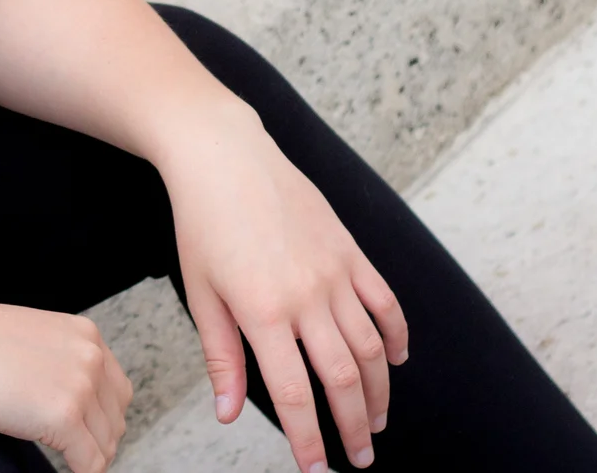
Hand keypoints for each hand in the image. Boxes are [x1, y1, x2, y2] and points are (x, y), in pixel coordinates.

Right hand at [0, 298, 132, 471]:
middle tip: (74, 453)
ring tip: (66, 461)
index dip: (101, 418)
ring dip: (87, 457)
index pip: (117, 391)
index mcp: (86, 335)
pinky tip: (63, 471)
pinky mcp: (63, 417)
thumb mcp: (32, 336)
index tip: (87, 433)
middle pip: (116, 419)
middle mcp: (91, 358)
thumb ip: (60, 361)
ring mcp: (80, 387)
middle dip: (97, 440)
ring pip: (106, 445)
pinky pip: (89, 463)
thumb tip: (69, 396)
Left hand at [160, 104, 407, 472]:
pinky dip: (396, 335)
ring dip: (378, 392)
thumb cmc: (202, 223)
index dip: (308, 438)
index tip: (315, 469)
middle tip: (359, 460)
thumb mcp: (200, 293)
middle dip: (353, 428)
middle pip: (343, 378)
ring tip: (375, 422)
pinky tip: (396, 360)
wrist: (224, 155)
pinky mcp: (350, 249)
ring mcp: (334, 271)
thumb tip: (228, 414)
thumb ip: (221, 356)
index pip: (295, 394)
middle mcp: (306, 295)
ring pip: (370, 347)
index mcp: (264, 312)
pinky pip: (385, 300)